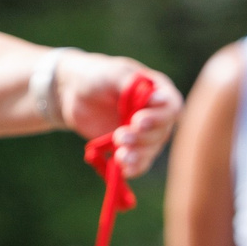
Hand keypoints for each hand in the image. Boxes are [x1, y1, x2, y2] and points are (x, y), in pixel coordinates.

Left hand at [57, 53, 181, 180]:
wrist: (75, 94)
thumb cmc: (97, 77)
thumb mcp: (113, 75)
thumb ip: (131, 85)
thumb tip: (155, 97)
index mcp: (158, 90)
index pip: (171, 107)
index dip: (159, 117)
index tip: (138, 121)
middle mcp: (156, 113)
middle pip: (161, 133)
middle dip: (141, 137)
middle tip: (119, 136)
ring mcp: (144, 132)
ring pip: (151, 150)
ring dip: (137, 155)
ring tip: (119, 155)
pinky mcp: (131, 147)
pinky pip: (139, 163)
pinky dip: (133, 168)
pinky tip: (123, 170)